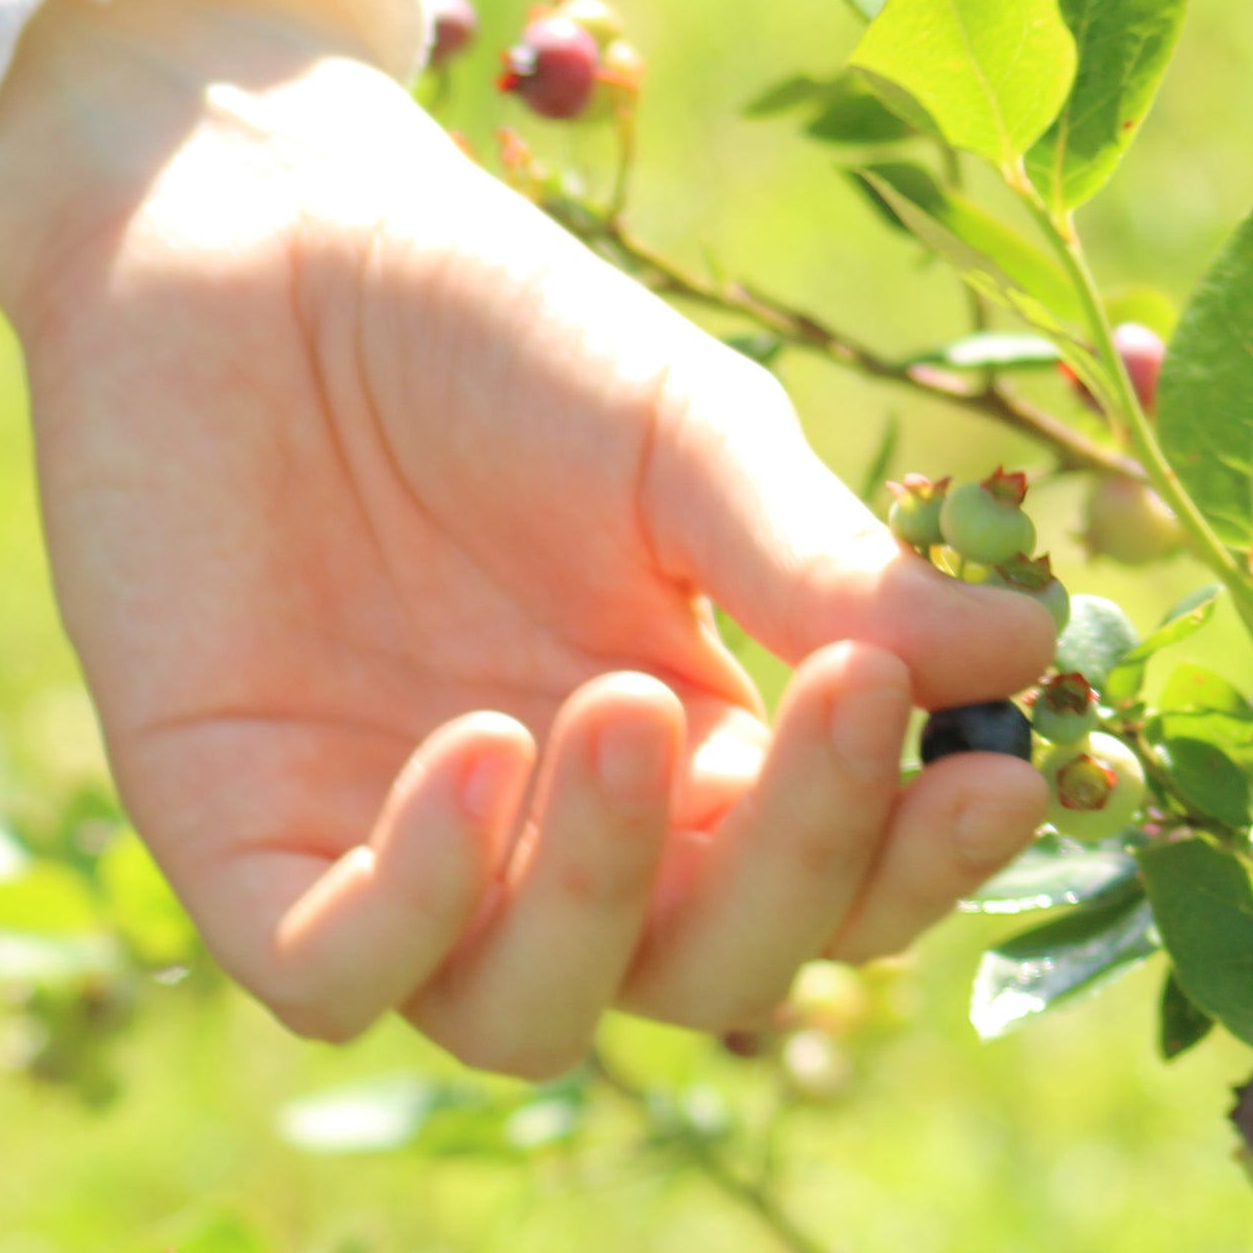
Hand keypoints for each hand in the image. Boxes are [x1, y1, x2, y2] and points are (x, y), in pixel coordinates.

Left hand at [0, 0, 1051, 1075]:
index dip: (913, 869)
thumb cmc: (482, 329)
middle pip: (694, 978)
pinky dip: (411, 910)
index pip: (821, 893)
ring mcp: (381, 852)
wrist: (250, 233)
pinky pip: (327, 974)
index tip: (1004, 773)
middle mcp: (540, 840)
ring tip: (621, 708)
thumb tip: (1024, 662)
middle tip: (838, 703)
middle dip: (788, 878)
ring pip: (519, 1019)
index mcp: (683, 752)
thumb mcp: (682, 437)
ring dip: (600, 901)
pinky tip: (478, 754)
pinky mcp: (228, 842)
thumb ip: (823, 565)